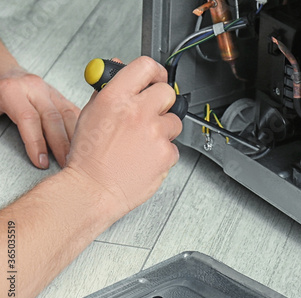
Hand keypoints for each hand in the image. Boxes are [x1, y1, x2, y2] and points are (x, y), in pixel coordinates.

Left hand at [0, 67, 80, 168]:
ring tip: (77, 156)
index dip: (36, 143)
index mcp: (13, 91)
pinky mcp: (60, 96)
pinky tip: (84, 141)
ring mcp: (50, 91)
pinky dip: (81, 128)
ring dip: (74, 138)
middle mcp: (34, 88)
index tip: (41, 161)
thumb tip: (11, 152)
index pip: (29, 119)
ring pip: (68, 115)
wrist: (3, 73)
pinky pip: (74, 112)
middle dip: (61, 145)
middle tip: (64, 163)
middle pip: (53, 118)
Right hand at [65, 56, 181, 215]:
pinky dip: (163, 152)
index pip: (146, 66)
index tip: (156, 79)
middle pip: (167, 92)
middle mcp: (138, 112)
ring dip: (163, 129)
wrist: (93, 190)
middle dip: (161, 102)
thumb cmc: (88, 157)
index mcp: (116, 98)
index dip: (154, 72)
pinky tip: (146, 157)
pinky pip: (173, 147)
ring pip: (174, 121)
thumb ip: (108, 89)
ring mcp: (155, 133)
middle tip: (151, 114)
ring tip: (143, 142)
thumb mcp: (90, 114)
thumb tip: (119, 68)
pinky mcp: (167, 154)